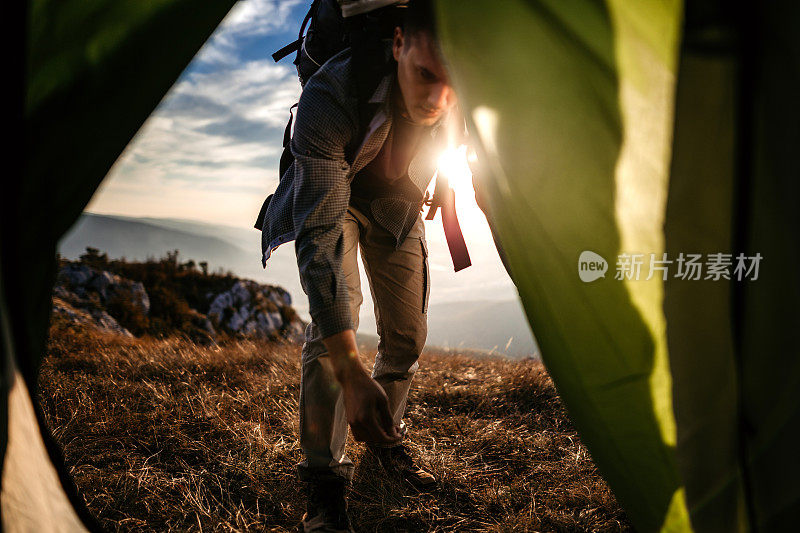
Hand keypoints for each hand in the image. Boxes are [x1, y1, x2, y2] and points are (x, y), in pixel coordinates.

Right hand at [322, 330, 401, 444]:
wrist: (352, 379)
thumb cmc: (369, 387)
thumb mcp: (383, 401)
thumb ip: (387, 418)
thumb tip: (394, 433)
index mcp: (366, 418)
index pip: (380, 437)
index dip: (391, 439)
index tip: (399, 436)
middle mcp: (357, 423)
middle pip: (373, 439)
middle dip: (385, 438)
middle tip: (395, 431)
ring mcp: (351, 422)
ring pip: (364, 439)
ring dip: (375, 438)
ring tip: (385, 430)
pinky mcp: (349, 420)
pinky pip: (358, 434)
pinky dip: (367, 434)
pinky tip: (375, 427)